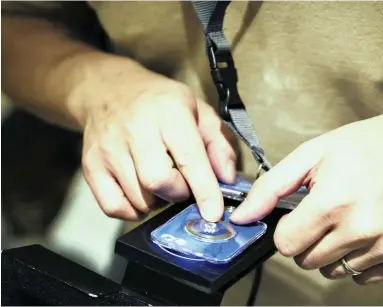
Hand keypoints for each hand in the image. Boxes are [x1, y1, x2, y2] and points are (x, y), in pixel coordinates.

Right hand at [80, 64, 235, 220]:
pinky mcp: (90, 165)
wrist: (108, 90)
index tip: (214, 213)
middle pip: (158, 182)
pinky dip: (133, 210)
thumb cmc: (161, 103)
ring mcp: (108, 149)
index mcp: (169, 113)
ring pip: (139, 198)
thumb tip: (227, 178)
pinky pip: (114, 207)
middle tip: (183, 183)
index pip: (188, 158)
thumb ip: (219, 142)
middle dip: (178, 193)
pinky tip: (142, 193)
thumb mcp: (199, 110)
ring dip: (158, 201)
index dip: (204, 190)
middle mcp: (135, 130)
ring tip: (162, 181)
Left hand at [230, 98, 382, 283]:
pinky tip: (369, 232)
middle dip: (309, 240)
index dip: (288, 230)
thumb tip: (240, 217)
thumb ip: (271, 187)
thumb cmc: (366, 146)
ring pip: (336, 271)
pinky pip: (366, 277)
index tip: (300, 215)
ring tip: (350, 219)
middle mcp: (362, 230)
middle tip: (327, 213)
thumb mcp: (313, 154)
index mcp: (333, 203)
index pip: (286, 245)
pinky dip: (361, 260)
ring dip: (335, 251)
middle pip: (308, 261)